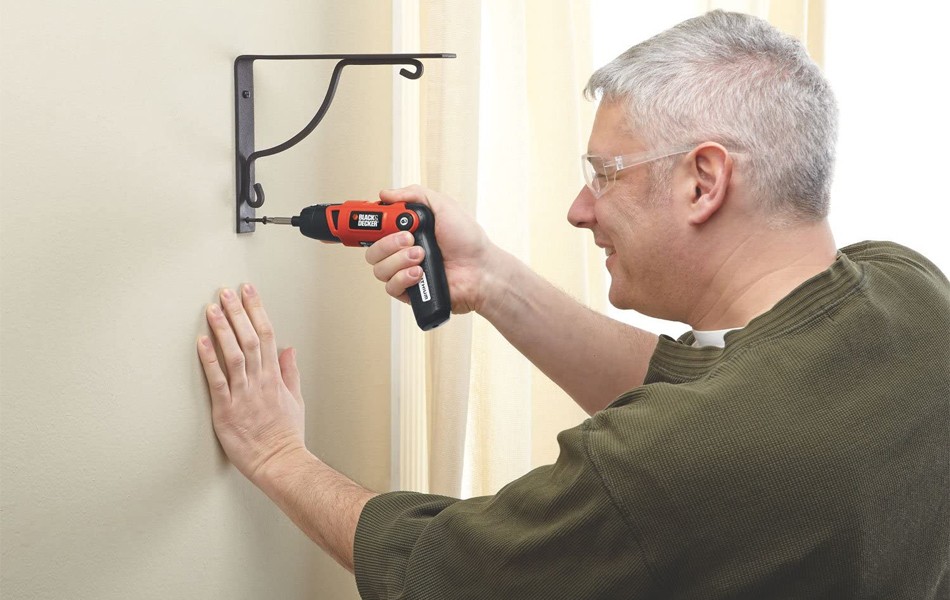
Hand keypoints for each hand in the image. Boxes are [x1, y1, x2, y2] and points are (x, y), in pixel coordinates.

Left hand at [196, 284, 305, 483]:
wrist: (280, 461)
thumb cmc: (286, 435)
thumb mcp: (295, 399)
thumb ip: (290, 372)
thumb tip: (290, 349)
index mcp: (275, 377)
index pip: (268, 335)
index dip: (257, 310)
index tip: (249, 291)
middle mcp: (260, 381)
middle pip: (251, 338)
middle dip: (238, 312)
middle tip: (226, 291)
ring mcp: (244, 394)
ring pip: (234, 354)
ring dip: (224, 330)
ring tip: (213, 309)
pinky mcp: (227, 410)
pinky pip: (217, 381)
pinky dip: (209, 360)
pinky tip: (201, 343)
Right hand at [368, 185, 491, 314]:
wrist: (480, 270)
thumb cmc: (468, 241)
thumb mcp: (443, 206)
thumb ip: (414, 194)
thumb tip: (386, 194)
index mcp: (407, 231)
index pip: (376, 229)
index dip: (370, 226)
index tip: (377, 222)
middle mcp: (402, 252)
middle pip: (372, 250)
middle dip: (388, 243)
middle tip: (409, 239)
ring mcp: (404, 272)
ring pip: (379, 269)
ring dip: (399, 260)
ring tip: (422, 256)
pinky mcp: (409, 292)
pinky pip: (390, 287)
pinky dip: (403, 277)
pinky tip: (420, 273)